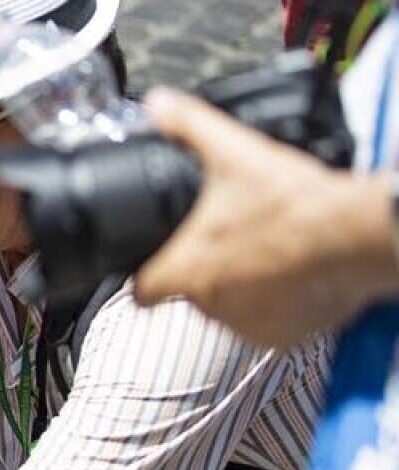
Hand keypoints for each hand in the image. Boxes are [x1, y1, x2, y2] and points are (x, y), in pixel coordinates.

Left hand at [133, 86, 398, 346]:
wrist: (356, 236)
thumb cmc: (293, 203)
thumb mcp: (235, 153)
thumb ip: (189, 126)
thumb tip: (158, 105)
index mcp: (186, 269)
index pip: (141, 292)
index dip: (144, 279)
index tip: (152, 270)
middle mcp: (210, 306)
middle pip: (191, 293)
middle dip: (205, 270)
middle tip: (232, 241)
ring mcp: (247, 325)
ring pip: (230, 308)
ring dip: (241, 286)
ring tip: (265, 252)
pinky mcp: (282, 336)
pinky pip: (268, 323)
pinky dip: (275, 303)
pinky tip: (289, 273)